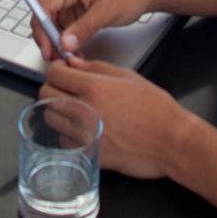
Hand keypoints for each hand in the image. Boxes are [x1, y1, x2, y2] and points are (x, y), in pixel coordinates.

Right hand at [35, 0, 156, 56]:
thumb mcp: (106, 11)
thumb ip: (84, 28)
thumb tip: (65, 42)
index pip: (43, 7)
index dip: (42, 30)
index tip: (47, 49)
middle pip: (45, 17)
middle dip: (50, 39)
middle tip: (59, 58)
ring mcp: (70, 0)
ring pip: (54, 25)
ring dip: (60, 42)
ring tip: (71, 57)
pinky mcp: (76, 10)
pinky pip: (65, 27)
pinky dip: (68, 41)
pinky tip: (76, 51)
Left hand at [43, 58, 181, 179]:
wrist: (171, 141)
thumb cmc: (155, 108)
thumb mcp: (127, 76)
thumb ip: (96, 67)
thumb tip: (73, 63)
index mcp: (94, 87)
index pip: (54, 73)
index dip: (57, 69)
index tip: (64, 71)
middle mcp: (84, 111)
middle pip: (45, 94)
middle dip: (53, 87)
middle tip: (67, 88)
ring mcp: (85, 135)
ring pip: (50, 118)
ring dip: (58, 110)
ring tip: (73, 108)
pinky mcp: (89, 154)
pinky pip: (63, 140)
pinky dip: (67, 134)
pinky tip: (81, 128)